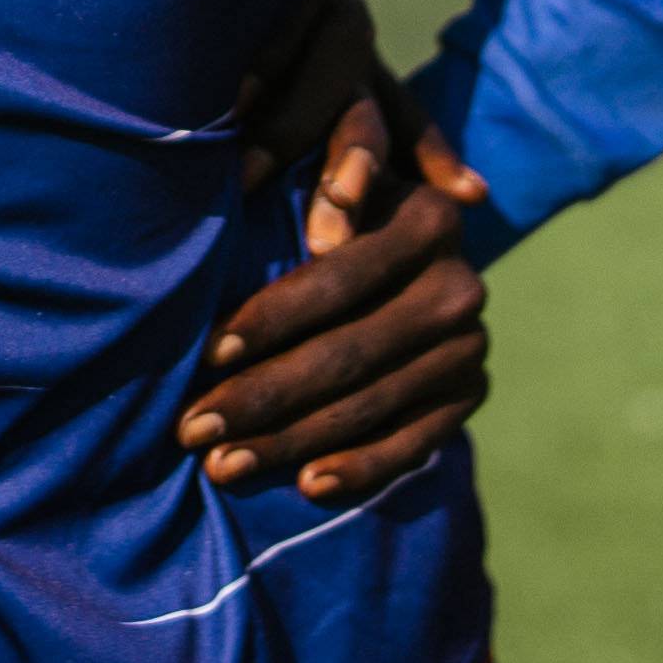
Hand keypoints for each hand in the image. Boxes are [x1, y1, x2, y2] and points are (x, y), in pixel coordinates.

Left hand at [182, 68, 495, 505]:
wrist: (396, 258)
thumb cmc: (326, 212)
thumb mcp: (324, 176)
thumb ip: (321, 178)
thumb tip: (301, 207)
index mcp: (428, 219)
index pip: (338, 280)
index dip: (269, 320)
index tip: (205, 354)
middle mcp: (460, 285)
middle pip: (348, 352)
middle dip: (262, 395)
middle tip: (194, 430)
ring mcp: (468, 347)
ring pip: (369, 405)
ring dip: (289, 442)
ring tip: (222, 466)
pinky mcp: (468, 397)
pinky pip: (412, 444)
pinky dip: (359, 468)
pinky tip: (306, 486)